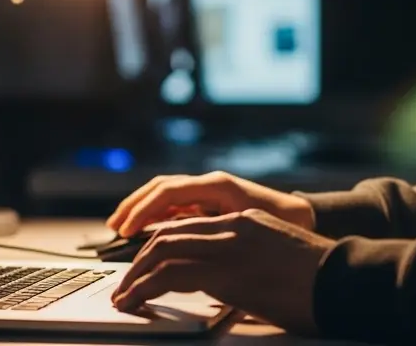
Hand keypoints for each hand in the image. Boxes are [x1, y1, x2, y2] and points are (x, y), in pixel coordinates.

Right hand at [105, 171, 314, 237]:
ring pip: (165, 193)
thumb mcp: (247, 225)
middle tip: (114, 227)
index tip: (126, 229)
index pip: (169, 191)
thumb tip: (178, 233)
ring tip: (121, 225)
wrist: (302, 215)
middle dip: (134, 205)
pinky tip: (145, 228)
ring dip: (141, 207)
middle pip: (161, 187)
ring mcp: (209, 190)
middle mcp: (210, 183)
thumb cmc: (280, 222)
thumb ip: (214, 227)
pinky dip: (156, 212)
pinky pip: (175, 203)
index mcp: (217, 185)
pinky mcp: (210, 200)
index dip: (144, 209)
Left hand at [110, 209, 333, 333]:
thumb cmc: (322, 281)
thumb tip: (231, 284)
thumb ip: (251, 261)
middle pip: (169, 233)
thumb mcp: (281, 259)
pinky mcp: (227, 271)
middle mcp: (234, 225)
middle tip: (127, 284)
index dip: (159, 243)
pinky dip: (144, 289)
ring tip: (124, 297)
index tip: (144, 264)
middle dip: (140, 259)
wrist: (346, 280)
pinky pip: (170, 275)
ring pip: (162, 250)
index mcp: (246, 220)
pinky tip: (135, 303)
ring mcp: (230, 245)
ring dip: (136, 275)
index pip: (188, 223)